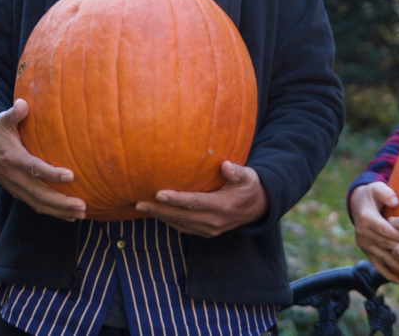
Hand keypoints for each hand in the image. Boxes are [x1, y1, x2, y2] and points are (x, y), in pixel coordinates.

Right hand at [0, 99, 85, 221]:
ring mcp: (17, 188)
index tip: (71, 175)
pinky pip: (37, 206)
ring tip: (82, 213)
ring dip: (61, 211)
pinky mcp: (20, 194)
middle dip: (61, 202)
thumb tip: (23, 104)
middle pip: (39, 193)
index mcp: (13, 159)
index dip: (51, 174)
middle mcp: (15, 177)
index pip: (34, 168)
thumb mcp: (2, 120)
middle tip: (82, 205)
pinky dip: (54, 213)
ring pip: (39, 204)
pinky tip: (72, 216)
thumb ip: (14, 113)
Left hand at [134, 161, 267, 237]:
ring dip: (160, 216)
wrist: (258, 208)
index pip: (195, 203)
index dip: (176, 199)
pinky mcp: (207, 233)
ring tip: (142, 207)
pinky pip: (184, 228)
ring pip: (180, 224)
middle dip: (159, 210)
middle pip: (182, 217)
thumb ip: (237, 171)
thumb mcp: (249, 176)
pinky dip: (169, 221)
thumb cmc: (250, 186)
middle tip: (139, 203)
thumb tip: (226, 165)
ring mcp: (210, 230)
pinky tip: (157, 212)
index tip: (159, 193)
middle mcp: (215, 221)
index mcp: (223, 206)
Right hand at [349, 182, 398, 282]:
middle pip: (386, 245)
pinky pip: (376, 263)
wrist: (358, 203)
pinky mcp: (365, 250)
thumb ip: (386, 192)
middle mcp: (363, 233)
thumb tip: (394, 200)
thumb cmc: (373, 195)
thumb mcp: (377, 188)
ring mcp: (363, 243)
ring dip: (397, 266)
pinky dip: (386, 273)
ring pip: (383, 257)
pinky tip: (398, 280)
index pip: (385, 230)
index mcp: (366, 218)